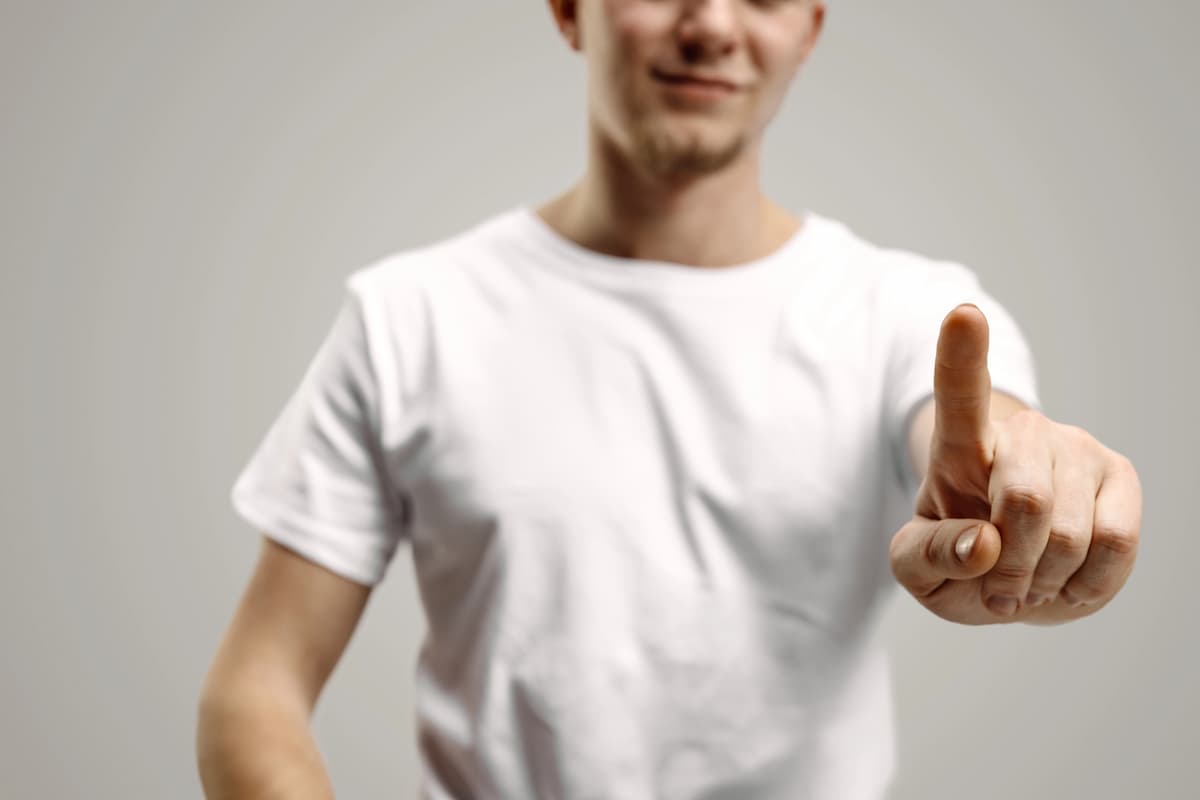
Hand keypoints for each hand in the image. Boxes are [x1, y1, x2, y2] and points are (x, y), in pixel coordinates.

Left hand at [889, 304, 1142, 624]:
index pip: (959, 393)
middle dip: (1012, 566)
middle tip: (998, 588)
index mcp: (959, 443)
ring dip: (1045, 581)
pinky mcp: (1122, 477)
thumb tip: (985, 543)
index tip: (964, 314)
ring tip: (1029, 582)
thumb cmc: (959, 560)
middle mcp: (1022, 434)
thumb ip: (931, 555)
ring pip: (1072, 532)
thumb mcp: (918, 567)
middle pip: (1028, 500)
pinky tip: (1067, 580)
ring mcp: (1076, 449)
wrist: (1016, 576)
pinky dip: (1087, 583)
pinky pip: (1115, 543)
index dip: (960, 355)